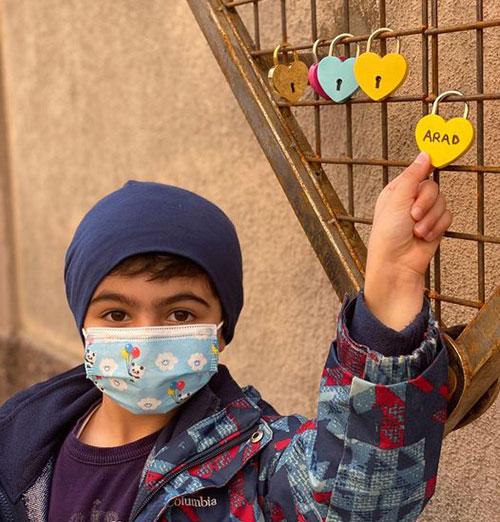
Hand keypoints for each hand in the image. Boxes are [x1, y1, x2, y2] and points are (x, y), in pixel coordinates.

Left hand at [364, 152, 451, 329]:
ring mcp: (423, 213)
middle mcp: (410, 200)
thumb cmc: (387, 235)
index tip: (438, 160)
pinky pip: (447, 217)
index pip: (417, 171)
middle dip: (426, 203)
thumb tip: (424, 154)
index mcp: (397, 191)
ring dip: (430, 219)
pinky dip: (437, 227)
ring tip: (416, 231)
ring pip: (442, 203)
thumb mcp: (395, 200)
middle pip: (433, 187)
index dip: (425, 169)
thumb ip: (412, 176)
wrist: (396, 265)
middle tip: (413, 215)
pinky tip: (424, 236)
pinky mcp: (435, 226)